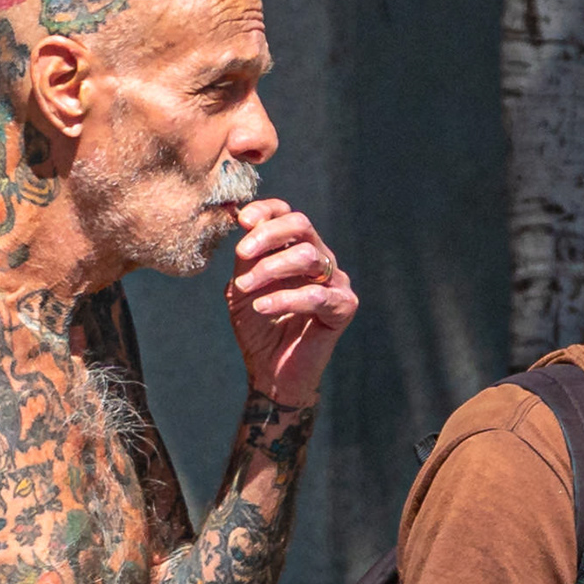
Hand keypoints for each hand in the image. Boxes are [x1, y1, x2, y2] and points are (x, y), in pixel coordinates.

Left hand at [225, 202, 356, 406]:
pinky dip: (285, 299)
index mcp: (295, 249)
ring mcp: (335, 282)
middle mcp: (319, 259)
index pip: (287, 214)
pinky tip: (262, 307)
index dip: (266, 210)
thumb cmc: (258, 329)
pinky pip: (316, 295)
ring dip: (271, 268)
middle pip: (301, 225)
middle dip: (268, 235)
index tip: (241, 221)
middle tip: (241, 253)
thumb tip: (239, 219)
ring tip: (245, 288)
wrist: (270, 372)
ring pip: (308, 256)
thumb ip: (245, 258)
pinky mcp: (344, 307)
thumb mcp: (242, 288)